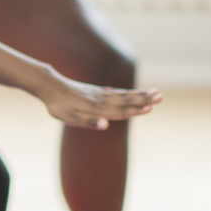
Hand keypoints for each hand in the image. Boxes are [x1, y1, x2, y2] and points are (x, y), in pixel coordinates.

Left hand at [38, 69, 161, 129]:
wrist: (48, 85)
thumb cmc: (57, 105)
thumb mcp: (68, 117)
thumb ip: (87, 121)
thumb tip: (105, 125)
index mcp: (96, 108)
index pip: (120, 110)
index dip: (135, 110)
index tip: (151, 108)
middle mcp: (101, 99)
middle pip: (125, 100)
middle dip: (143, 99)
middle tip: (161, 96)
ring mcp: (98, 94)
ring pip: (122, 95)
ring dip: (138, 94)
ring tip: (154, 91)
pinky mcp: (95, 91)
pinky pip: (114, 92)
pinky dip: (125, 92)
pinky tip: (130, 93)